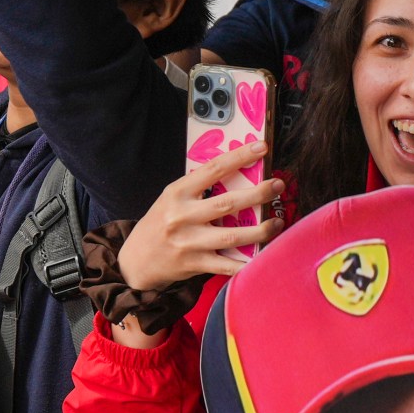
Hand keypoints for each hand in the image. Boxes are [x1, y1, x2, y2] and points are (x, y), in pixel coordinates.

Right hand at [116, 144, 283, 289]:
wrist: (136, 260)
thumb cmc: (160, 223)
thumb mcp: (172, 198)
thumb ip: (199, 188)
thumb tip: (238, 172)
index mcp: (178, 192)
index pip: (214, 169)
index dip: (240, 157)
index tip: (261, 147)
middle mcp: (182, 216)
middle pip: (228, 203)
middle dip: (258, 194)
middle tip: (278, 185)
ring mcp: (189, 242)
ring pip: (231, 236)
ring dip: (260, 230)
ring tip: (278, 222)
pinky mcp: (194, 264)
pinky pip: (227, 265)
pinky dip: (246, 263)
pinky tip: (263, 256)